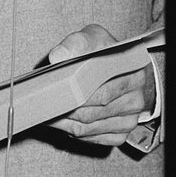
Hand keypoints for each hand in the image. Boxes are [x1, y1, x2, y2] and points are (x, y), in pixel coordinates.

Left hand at [48, 23, 154, 146]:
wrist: (122, 72)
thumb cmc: (105, 54)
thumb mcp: (94, 38)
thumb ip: (76, 43)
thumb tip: (57, 56)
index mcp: (133, 75)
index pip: (99, 92)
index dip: (72, 94)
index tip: (52, 92)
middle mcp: (136, 100)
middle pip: (90, 112)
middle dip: (62, 109)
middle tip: (41, 103)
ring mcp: (129, 120)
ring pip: (86, 128)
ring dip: (61, 122)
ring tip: (44, 111)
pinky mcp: (120, 134)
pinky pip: (89, 138)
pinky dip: (70, 131)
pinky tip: (60, 120)